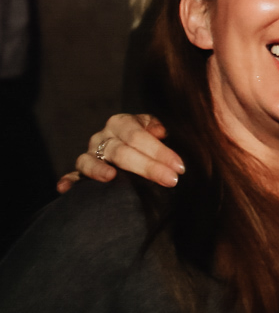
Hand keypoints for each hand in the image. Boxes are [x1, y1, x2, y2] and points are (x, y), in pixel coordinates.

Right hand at [61, 113, 183, 191]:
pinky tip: (65, 189)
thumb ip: (157, 128)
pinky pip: (72, 175)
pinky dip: (68, 181)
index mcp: (121, 123)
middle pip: (120, 151)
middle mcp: (103, 137)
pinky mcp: (81, 171)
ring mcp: (90, 154)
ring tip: (110, 177)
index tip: (179, 167)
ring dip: (99, 170)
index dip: (159, 151)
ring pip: (90, 161)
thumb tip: (160, 132)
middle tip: (170, 180)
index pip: (138, 135)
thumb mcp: (156, 128)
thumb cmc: (149, 140)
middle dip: (147, 166)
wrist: (132, 145)